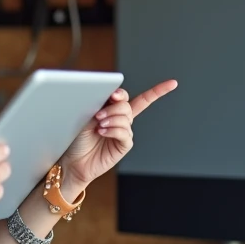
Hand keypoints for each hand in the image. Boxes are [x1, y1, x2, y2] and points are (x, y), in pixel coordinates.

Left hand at [59, 80, 177, 192]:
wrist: (73, 159)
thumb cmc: (77, 137)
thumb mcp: (88, 115)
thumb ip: (102, 104)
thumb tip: (115, 95)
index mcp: (117, 110)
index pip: (141, 99)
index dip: (157, 92)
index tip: (172, 84)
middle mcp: (123, 121)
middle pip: (128, 105)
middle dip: (114, 106)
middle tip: (98, 114)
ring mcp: (124, 133)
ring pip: (126, 118)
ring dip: (111, 118)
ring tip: (98, 124)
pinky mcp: (123, 146)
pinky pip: (124, 133)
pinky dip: (113, 130)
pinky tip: (102, 132)